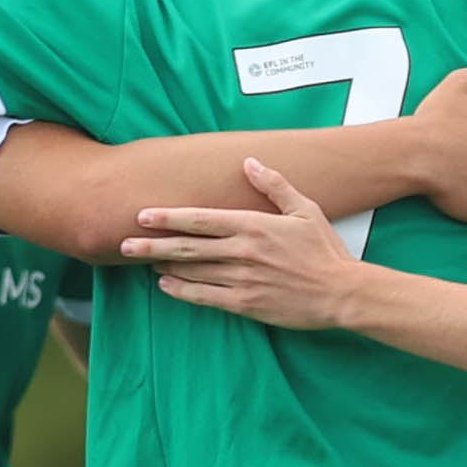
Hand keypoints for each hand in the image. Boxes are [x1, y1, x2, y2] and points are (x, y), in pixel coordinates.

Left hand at [123, 159, 371, 327]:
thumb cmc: (325, 249)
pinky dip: (183, 291)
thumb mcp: (305, 209)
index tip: (143, 215)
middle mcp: (243, 252)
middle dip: (153, 243)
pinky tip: (166, 286)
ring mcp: (243, 280)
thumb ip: (274, 185)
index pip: (201, 219)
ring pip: (193, 271)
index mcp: (254, 225)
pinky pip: (206, 297)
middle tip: (125, 242)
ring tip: (142, 260)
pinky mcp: (246, 304)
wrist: (342, 292)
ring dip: (164, 265)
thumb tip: (249, 162)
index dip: (169, 217)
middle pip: (188, 246)